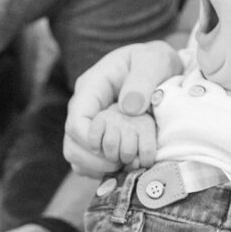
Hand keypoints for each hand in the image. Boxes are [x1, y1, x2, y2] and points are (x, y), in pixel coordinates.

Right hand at [64, 41, 181, 176]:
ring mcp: (89, 124)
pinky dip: (100, 170)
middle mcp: (85, 107)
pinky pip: (87, 161)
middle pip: (71, 143)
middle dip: (93, 159)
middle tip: (120, 162)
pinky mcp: (97, 137)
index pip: (76, 120)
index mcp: (91, 87)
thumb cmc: (154, 61)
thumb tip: (128, 108)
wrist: (159, 68)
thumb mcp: (153, 61)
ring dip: (96, 167)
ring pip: (76, 155)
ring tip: (122, 166)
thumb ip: (142, 81)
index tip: (111, 147)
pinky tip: (120, 167)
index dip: (89, 139)